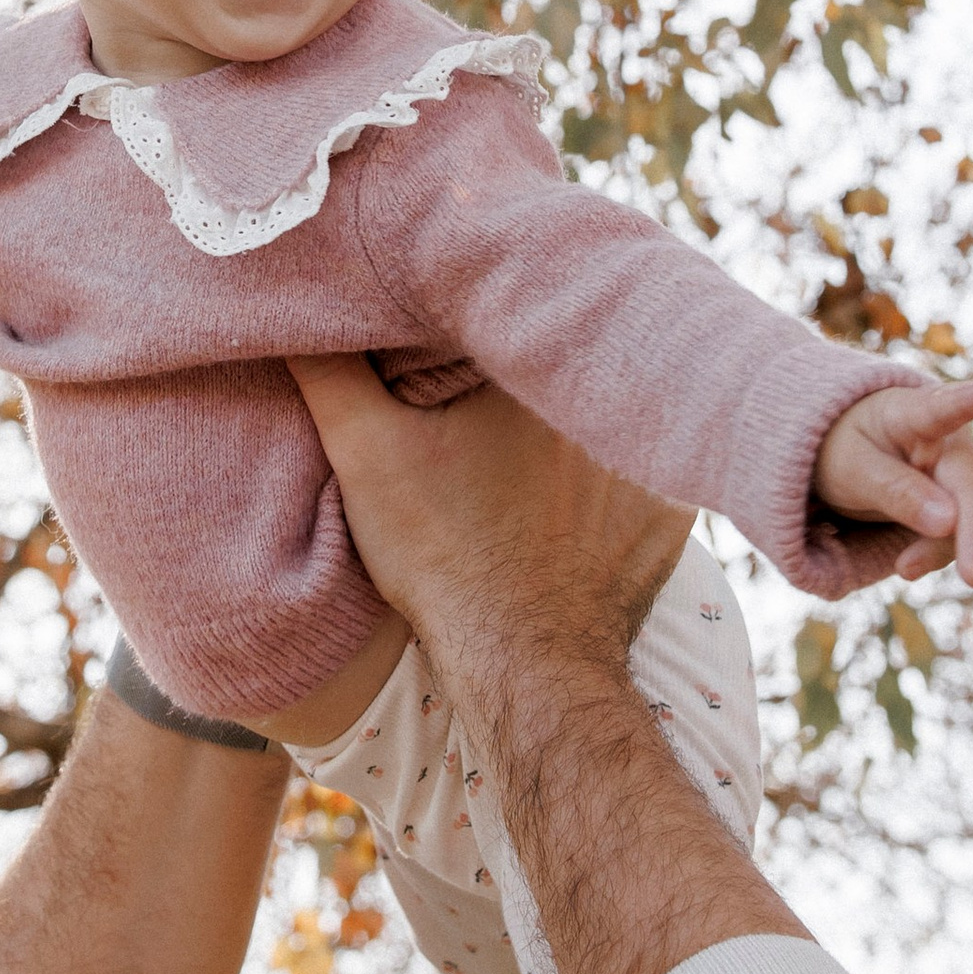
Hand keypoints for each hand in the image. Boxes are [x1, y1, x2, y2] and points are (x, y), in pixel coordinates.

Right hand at [285, 356, 693, 680]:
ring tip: (527, 464)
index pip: (504, 320)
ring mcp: (648, 457)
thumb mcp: (365, 453)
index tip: (446, 353)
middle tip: (487, 419)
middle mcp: (606, 397)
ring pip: (601, 418)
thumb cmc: (443, 555)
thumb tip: (301, 309)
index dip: (471, 329)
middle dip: (526, 376)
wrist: (526, 664)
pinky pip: (638, 474)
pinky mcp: (670, 510)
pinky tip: (572, 507)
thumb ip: (330, 370)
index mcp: (531, 364)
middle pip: (557, 366)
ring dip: (572, 429)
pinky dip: (608, 485)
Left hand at [812, 375, 972, 587]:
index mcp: (917, 415)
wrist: (847, 453)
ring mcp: (964, 476)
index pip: (947, 408)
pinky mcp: (964, 505)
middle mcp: (952, 444)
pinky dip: (942, 554)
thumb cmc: (847, 446)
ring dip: (961, 549)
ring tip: (904, 570)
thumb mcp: (851, 466)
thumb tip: (949, 523)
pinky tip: (907, 568)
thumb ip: (895, 490)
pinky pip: (967, 533)